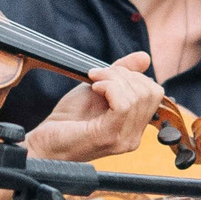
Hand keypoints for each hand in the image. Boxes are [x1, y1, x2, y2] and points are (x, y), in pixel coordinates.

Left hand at [29, 51, 164, 162]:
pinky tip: (94, 89)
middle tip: (98, 76)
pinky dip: (109, 87)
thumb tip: (145, 58)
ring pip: (137, 96)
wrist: (45, 141)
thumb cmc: (68, 120)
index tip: (107, 74)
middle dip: (123, 74)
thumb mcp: (99, 89)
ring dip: (112, 79)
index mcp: (134, 127)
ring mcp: (123, 139)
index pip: (155, 93)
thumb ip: (122, 74)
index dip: (134, 76)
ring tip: (94, 82)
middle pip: (149, 92)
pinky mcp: (108, 137)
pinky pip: (123, 104)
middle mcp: (134, 137)